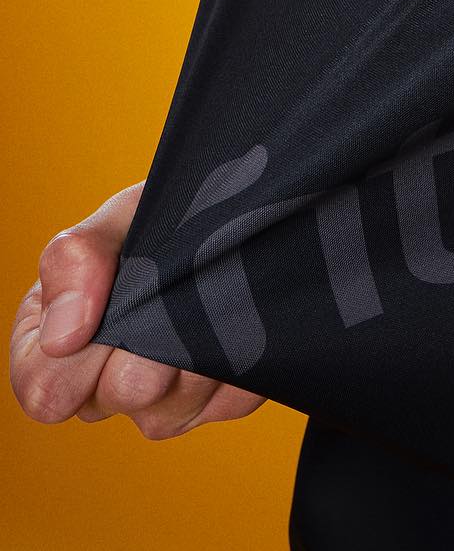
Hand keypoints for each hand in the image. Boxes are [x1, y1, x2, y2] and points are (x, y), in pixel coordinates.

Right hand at [10, 182, 264, 437]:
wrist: (237, 212)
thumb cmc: (164, 218)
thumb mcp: (116, 220)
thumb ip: (74, 260)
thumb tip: (60, 338)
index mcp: (57, 346)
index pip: (46, 391)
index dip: (77, 359)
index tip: (114, 303)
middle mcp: (104, 387)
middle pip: (117, 398)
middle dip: (146, 344)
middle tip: (169, 291)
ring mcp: (163, 402)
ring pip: (169, 410)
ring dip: (195, 345)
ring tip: (207, 294)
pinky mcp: (219, 400)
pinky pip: (226, 400)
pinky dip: (238, 356)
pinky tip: (236, 317)